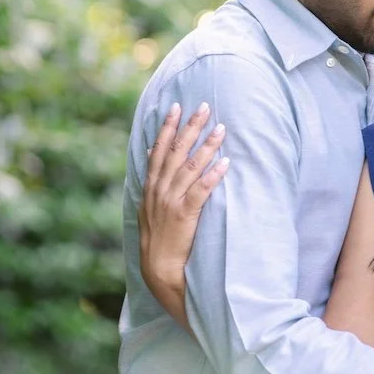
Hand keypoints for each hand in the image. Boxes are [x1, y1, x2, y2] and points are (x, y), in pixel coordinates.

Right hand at [138, 102, 229, 318]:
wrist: (158, 267)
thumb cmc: (157, 236)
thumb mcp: (148, 205)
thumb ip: (152, 178)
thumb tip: (153, 150)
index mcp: (151, 186)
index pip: (159, 149)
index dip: (168, 127)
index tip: (176, 106)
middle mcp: (160, 189)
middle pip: (177, 152)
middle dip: (191, 127)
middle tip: (205, 107)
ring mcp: (171, 201)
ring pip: (191, 167)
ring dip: (207, 146)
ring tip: (221, 129)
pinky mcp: (185, 215)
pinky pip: (201, 191)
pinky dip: (213, 176)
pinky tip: (225, 163)